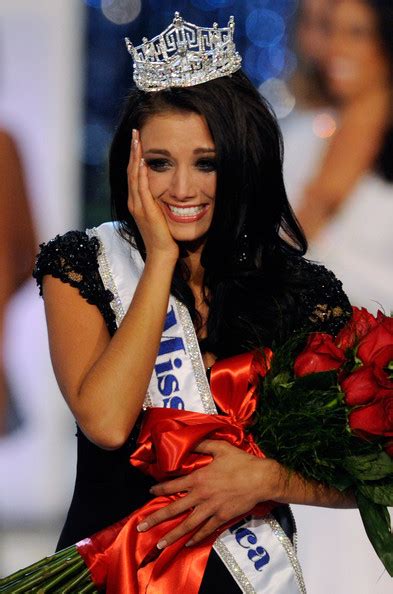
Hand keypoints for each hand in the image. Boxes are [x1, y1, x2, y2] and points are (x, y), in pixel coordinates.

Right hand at [127, 129, 178, 262]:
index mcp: (136, 202)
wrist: (161, 253)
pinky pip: (142, 188)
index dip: (134, 156)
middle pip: (131, 171)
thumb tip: (164, 190)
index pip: (133, 174)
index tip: (138, 141)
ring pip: (134, 176)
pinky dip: (142, 174)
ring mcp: (138, 206)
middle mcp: (133, 202)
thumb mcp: (159, 214)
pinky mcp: (145, 210)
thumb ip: (158, 202)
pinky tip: (143, 162)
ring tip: (137, 140)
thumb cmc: (163, 236)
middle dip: (133, 151)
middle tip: (135, 132)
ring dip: (136, 157)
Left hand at [137, 440, 281, 548]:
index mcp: (199, 478)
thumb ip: (202, 445)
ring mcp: (211, 509)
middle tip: (141, 527)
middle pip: (175, 509)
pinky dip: (196, 538)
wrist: (261, 479)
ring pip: (188, 525)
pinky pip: (206, 530)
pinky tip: (188, 543)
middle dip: (156, 519)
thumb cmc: (241, 462)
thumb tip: (188, 441)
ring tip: (160, 544)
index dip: (160, 489)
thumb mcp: (220, 448)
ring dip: (172, 535)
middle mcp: (201, 496)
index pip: (174, 486)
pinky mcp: (222, 518)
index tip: (150, 493)